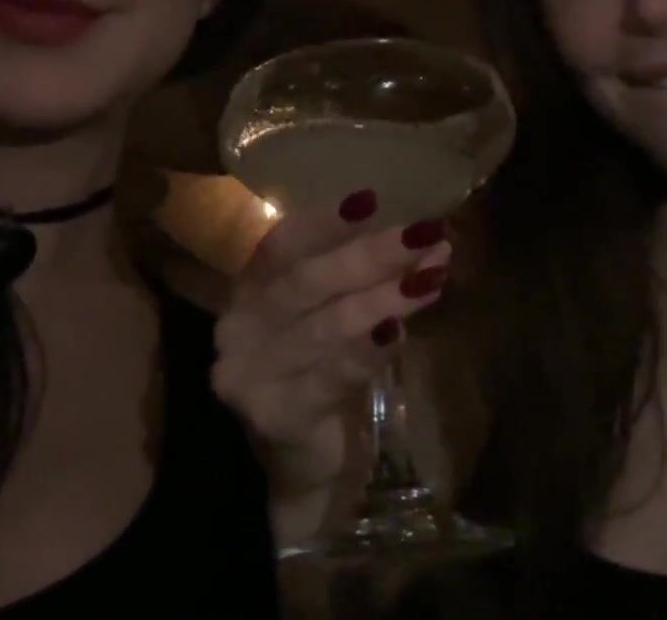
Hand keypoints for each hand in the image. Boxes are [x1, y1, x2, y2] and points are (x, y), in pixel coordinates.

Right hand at [211, 191, 450, 508]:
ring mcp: (250, 377)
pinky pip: (327, 379)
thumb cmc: (320, 380)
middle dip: (368, 255)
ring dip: (379, 300)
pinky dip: (365, 354)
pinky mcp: (274, 417)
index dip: (323, 221)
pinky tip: (397, 334)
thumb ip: (359, 284)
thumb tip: (428, 241)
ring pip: (320, 329)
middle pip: (304, 283)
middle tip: (424, 234)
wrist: (301, 469)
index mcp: (248, 296)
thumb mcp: (331, 322)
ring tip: (429, 279)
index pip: (280, 247)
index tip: (372, 197)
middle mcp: (237, 331)